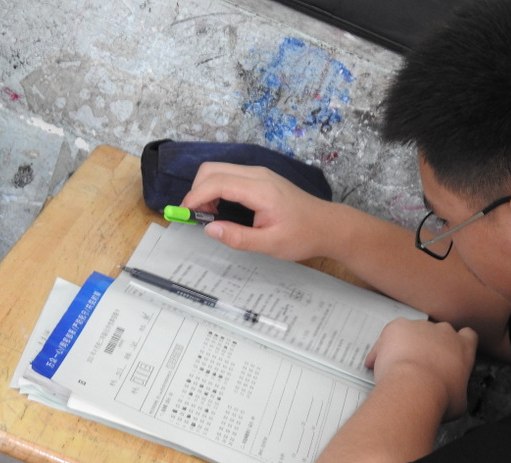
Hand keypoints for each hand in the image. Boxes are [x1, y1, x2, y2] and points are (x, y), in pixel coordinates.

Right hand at [181, 162, 334, 261]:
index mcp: (260, 189)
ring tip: (208, 214)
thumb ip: (238, 238)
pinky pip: (230, 175)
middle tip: (196, 216)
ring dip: (206, 188)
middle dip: (197, 190)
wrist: (327, 226)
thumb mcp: (270, 244)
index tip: (183, 214)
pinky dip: (217, 187)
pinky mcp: (261, 178)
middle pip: (213, 169)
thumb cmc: (303, 235)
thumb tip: (210, 229)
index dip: (195, 196)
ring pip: (220, 170)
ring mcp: (260, 174)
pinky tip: (221, 207)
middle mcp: (258, 175)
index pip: (217, 182)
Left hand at [365, 319, 477, 420]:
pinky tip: (378, 363)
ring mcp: (420, 327)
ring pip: (411, 332)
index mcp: (463, 347)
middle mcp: (443, 332)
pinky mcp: (398, 327)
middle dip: (429, 346)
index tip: (447, 354)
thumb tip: (454, 398)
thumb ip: (458, 390)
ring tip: (397, 367)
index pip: (467, 336)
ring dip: (405, 346)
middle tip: (420, 365)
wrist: (415, 389)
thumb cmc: (438, 396)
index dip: (455, 344)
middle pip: (437, 333)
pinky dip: (382, 347)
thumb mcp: (460, 400)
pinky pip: (388, 334)